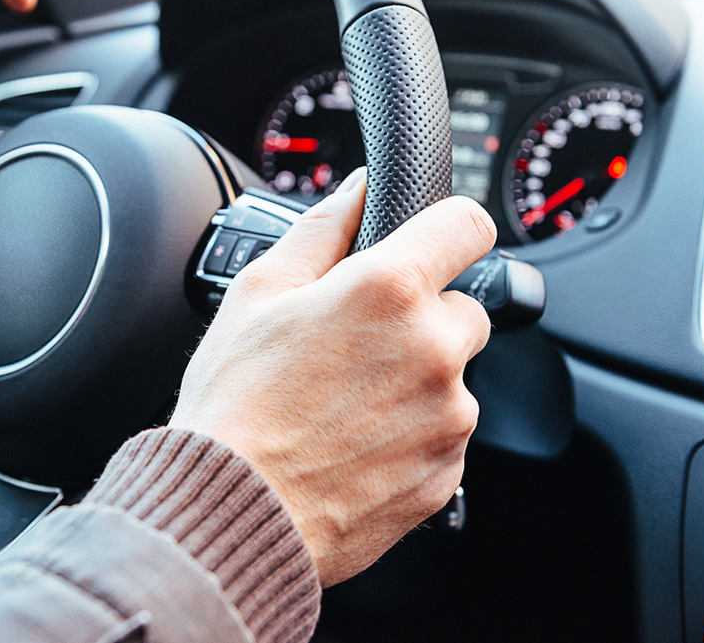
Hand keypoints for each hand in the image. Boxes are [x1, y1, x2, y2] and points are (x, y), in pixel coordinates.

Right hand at [168, 170, 495, 585]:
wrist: (235, 515)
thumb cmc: (235, 407)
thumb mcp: (258, 293)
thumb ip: (322, 228)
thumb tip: (357, 189)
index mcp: (390, 290)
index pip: (468, 225)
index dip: (449, 227)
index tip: (434, 242)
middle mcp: (435, 349)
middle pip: (464, 308)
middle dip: (422, 317)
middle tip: (358, 344)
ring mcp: (449, 417)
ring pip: (454, 376)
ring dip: (417, 380)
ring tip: (345, 404)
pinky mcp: (448, 472)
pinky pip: (445, 435)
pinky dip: (413, 434)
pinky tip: (356, 443)